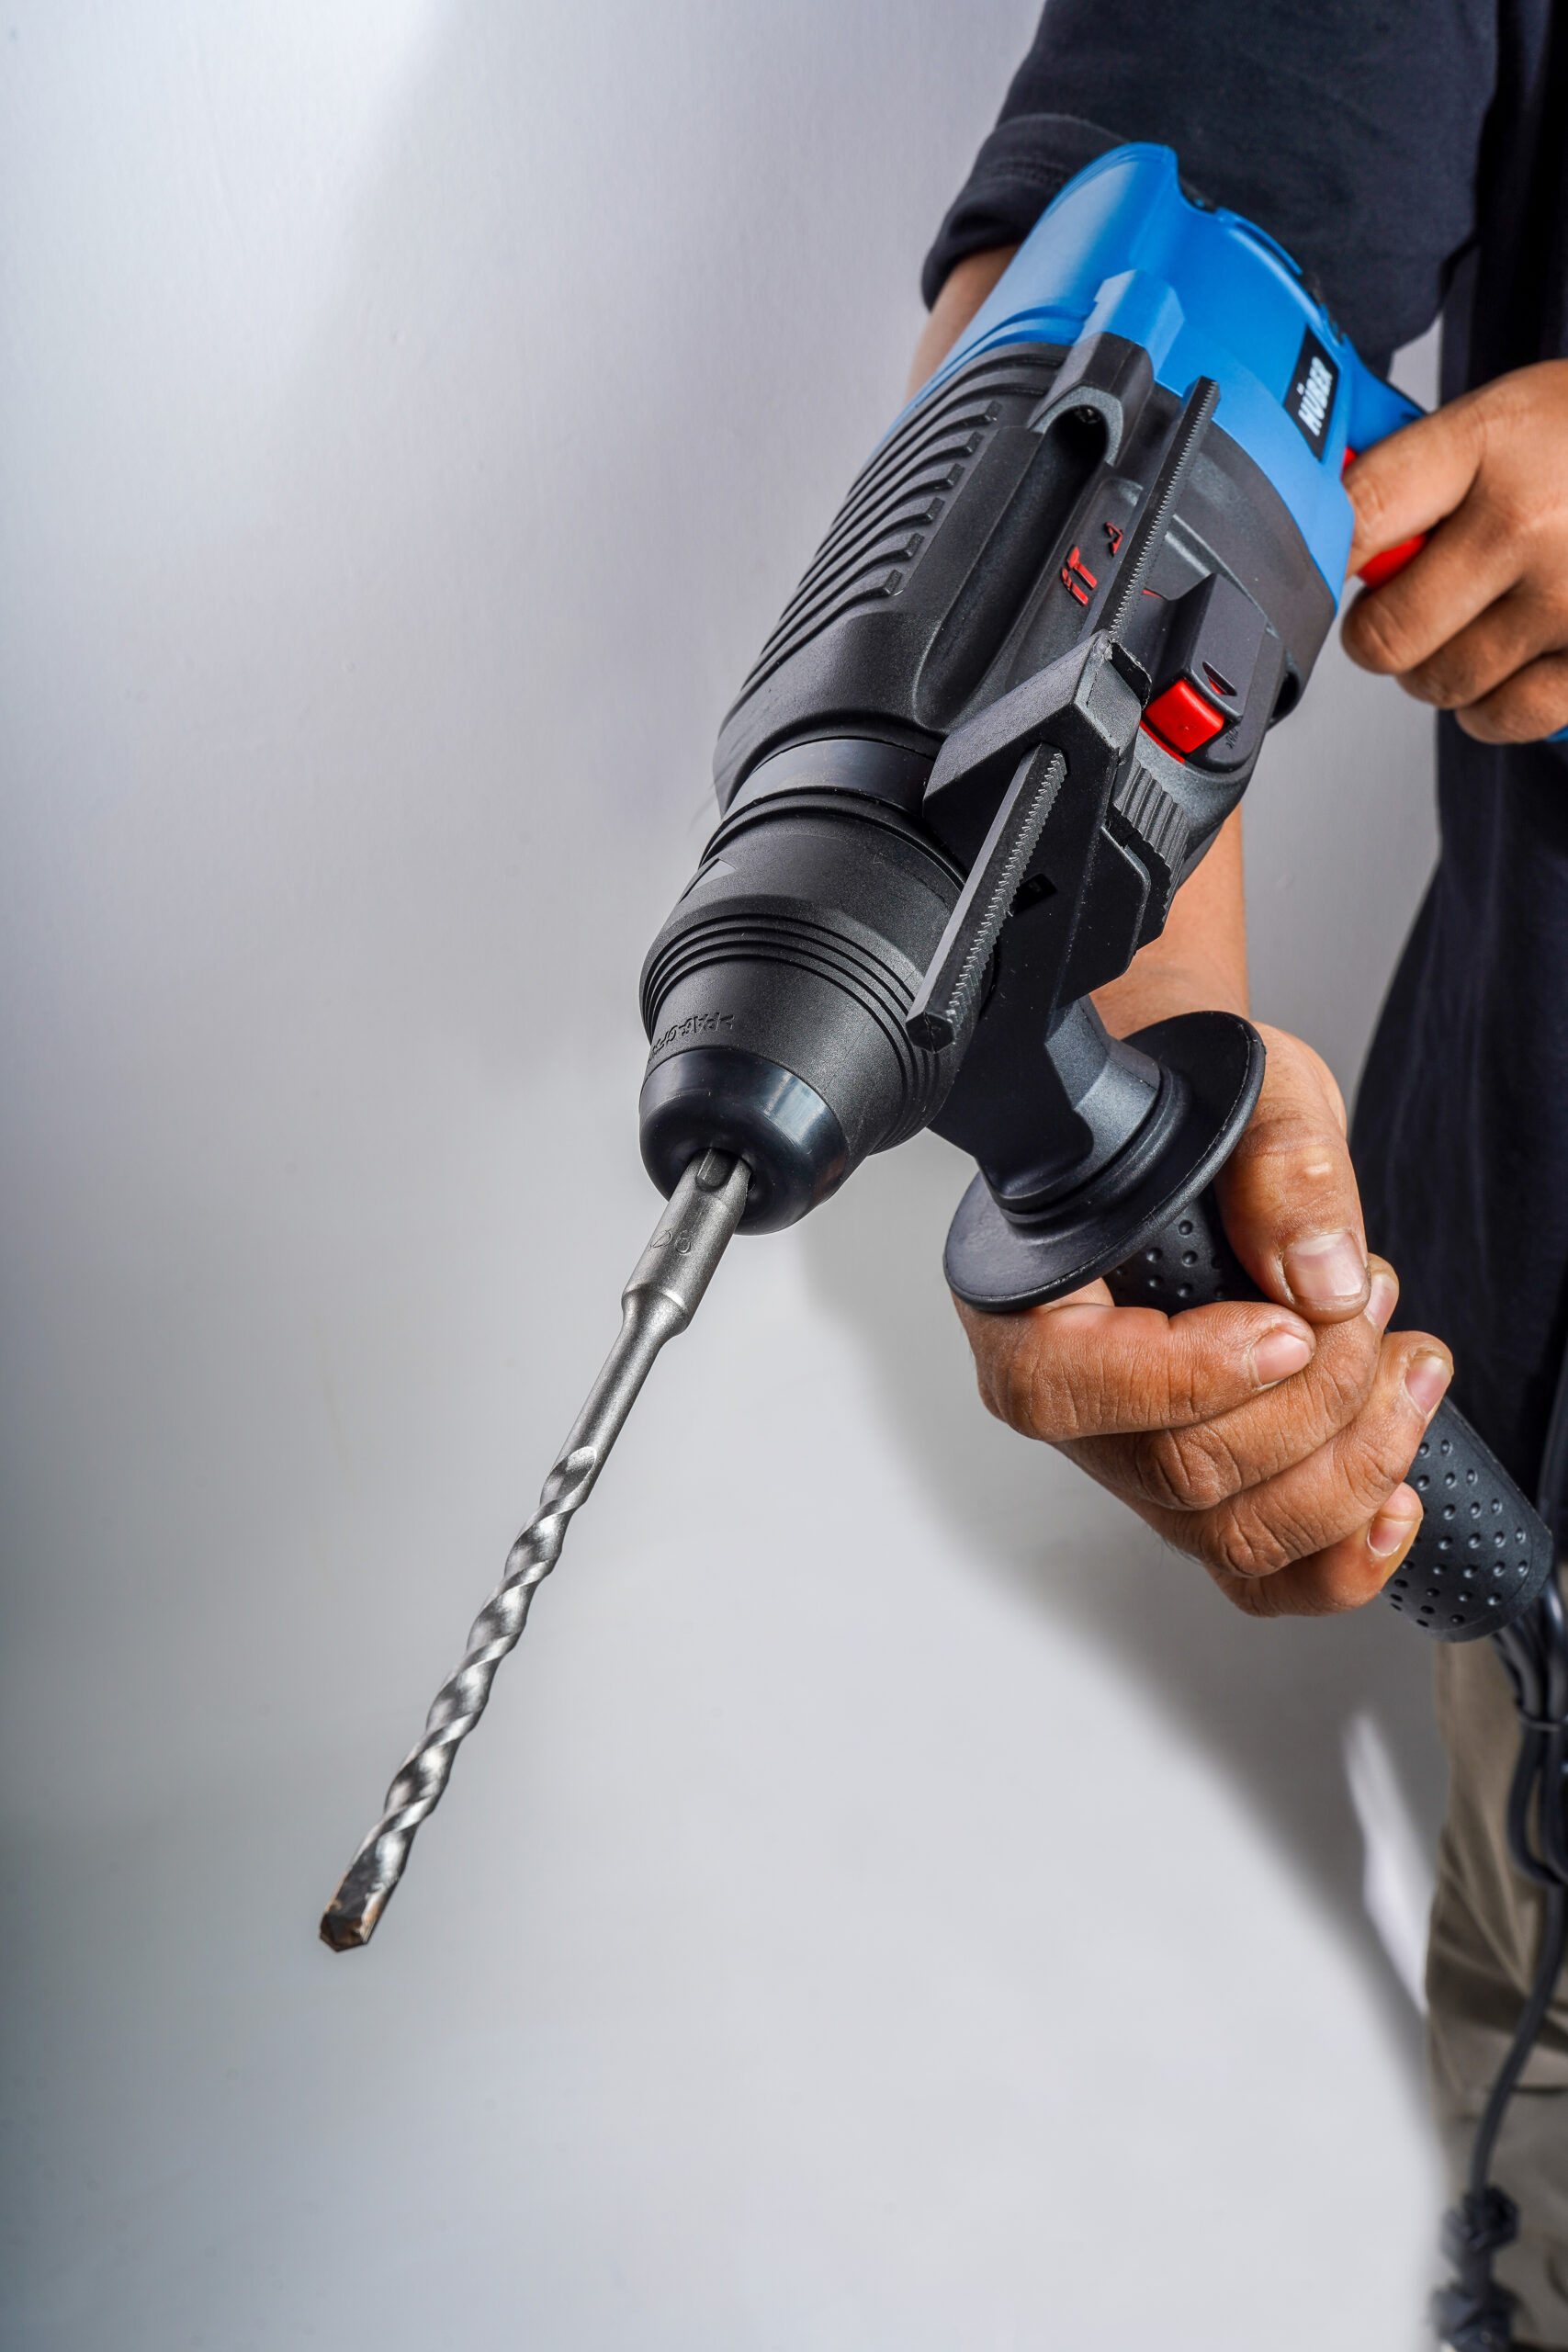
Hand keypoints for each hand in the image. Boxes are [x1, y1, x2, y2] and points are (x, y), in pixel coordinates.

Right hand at [954, 1026, 1453, 1617]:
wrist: (1205, 1119)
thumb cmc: (1191, 1101)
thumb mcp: (1244, 1087)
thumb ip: (1277, 1160)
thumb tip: (1315, 1271)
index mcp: (1025, 1292)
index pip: (1060, 1385)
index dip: (1187, 1378)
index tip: (1289, 1329)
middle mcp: (1066, 1393)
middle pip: (1174, 1470)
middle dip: (1313, 1402)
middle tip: (1369, 1308)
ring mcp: (1134, 1452)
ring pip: (1228, 1534)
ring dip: (1350, 1465)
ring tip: (1404, 1365)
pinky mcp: (1202, 1488)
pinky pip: (1256, 1576)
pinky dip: (1338, 1560)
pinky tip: (1394, 1499)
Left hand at [1342, 358, 1567, 742]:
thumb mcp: (1513, 412)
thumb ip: (1423, 468)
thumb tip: (1320, 521)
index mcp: (1495, 439)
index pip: (1358, 514)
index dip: (1322, 555)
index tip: (1324, 567)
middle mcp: (1531, 520)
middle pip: (1385, 631)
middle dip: (1378, 629)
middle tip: (1399, 605)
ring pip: (1437, 681)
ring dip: (1434, 668)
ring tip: (1469, 623)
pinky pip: (1500, 717)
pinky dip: (1487, 707)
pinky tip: (1502, 666)